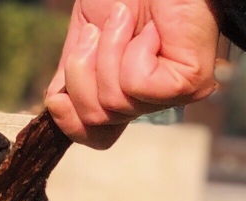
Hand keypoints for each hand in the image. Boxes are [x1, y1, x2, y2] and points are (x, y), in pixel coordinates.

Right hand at [46, 0, 220, 148]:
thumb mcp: (83, 44)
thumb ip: (70, 81)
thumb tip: (57, 105)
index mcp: (127, 95)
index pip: (96, 136)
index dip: (69, 120)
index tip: (58, 93)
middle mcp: (150, 100)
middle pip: (95, 120)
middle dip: (81, 73)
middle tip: (95, 34)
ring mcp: (172, 94)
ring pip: (114, 102)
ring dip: (107, 52)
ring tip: (123, 20)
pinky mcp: (189, 82)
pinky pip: (137, 84)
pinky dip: (133, 50)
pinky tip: (150, 30)